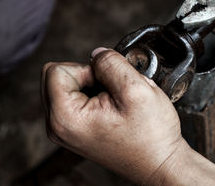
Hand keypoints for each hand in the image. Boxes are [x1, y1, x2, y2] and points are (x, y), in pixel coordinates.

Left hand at [41, 48, 186, 184]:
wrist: (159, 162)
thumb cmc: (151, 135)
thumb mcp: (136, 89)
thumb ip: (111, 62)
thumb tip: (96, 53)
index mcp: (65, 117)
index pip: (56, 69)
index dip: (87, 69)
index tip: (107, 85)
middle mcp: (57, 126)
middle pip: (56, 76)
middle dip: (86, 75)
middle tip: (111, 92)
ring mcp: (64, 129)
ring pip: (65, 85)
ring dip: (90, 84)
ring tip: (113, 101)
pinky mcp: (74, 129)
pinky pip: (73, 97)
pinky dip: (92, 94)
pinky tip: (110, 107)